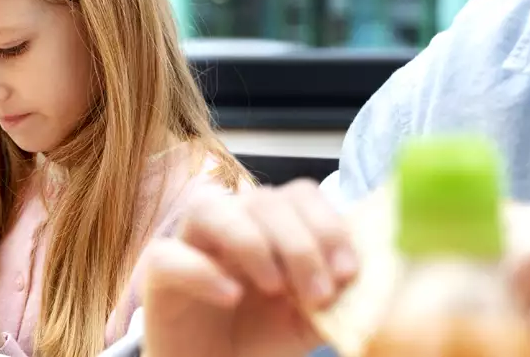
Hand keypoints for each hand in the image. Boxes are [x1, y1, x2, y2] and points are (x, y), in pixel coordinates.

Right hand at [142, 179, 356, 356]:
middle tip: (317, 293)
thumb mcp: (309, 319)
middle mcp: (230, 223)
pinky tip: (231, 295)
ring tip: (274, 288)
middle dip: (299, 244)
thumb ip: (337, 297)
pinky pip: (171, 255)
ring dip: (251, 243)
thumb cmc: (259, 336)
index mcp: (271, 225)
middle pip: (262, 199)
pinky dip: (204, 272)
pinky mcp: (158, 272)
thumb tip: (371, 277)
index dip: (327, 223)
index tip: (348, 272)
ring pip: (211, 210)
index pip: (299, 194)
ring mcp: (190, 242)